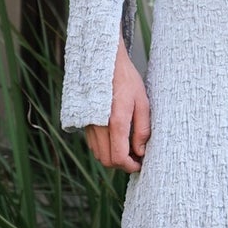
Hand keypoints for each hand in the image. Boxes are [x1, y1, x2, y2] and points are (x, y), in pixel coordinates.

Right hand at [84, 36, 150, 171]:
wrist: (104, 62)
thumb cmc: (126, 80)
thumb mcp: (142, 102)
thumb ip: (142, 129)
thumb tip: (140, 151)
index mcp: (115, 121)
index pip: (119, 157)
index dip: (130, 166)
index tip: (140, 164)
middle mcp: (98, 125)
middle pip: (106, 160)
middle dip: (121, 165)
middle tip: (135, 159)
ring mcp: (89, 124)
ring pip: (98, 153)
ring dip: (112, 157)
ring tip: (128, 149)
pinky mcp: (84, 121)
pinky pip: (93, 143)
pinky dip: (104, 148)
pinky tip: (116, 139)